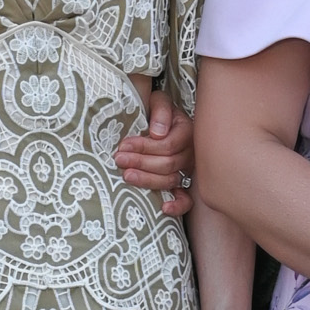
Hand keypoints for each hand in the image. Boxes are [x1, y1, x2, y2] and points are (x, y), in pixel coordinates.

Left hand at [116, 89, 193, 214]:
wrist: (160, 120)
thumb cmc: (157, 111)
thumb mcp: (159, 101)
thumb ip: (161, 110)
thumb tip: (158, 133)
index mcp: (187, 132)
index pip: (167, 145)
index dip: (144, 147)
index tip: (123, 145)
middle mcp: (190, 153)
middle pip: (168, 164)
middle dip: (141, 162)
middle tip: (119, 160)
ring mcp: (187, 170)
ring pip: (171, 180)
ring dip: (148, 181)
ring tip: (127, 176)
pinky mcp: (182, 184)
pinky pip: (186, 199)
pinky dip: (178, 205)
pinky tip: (164, 208)